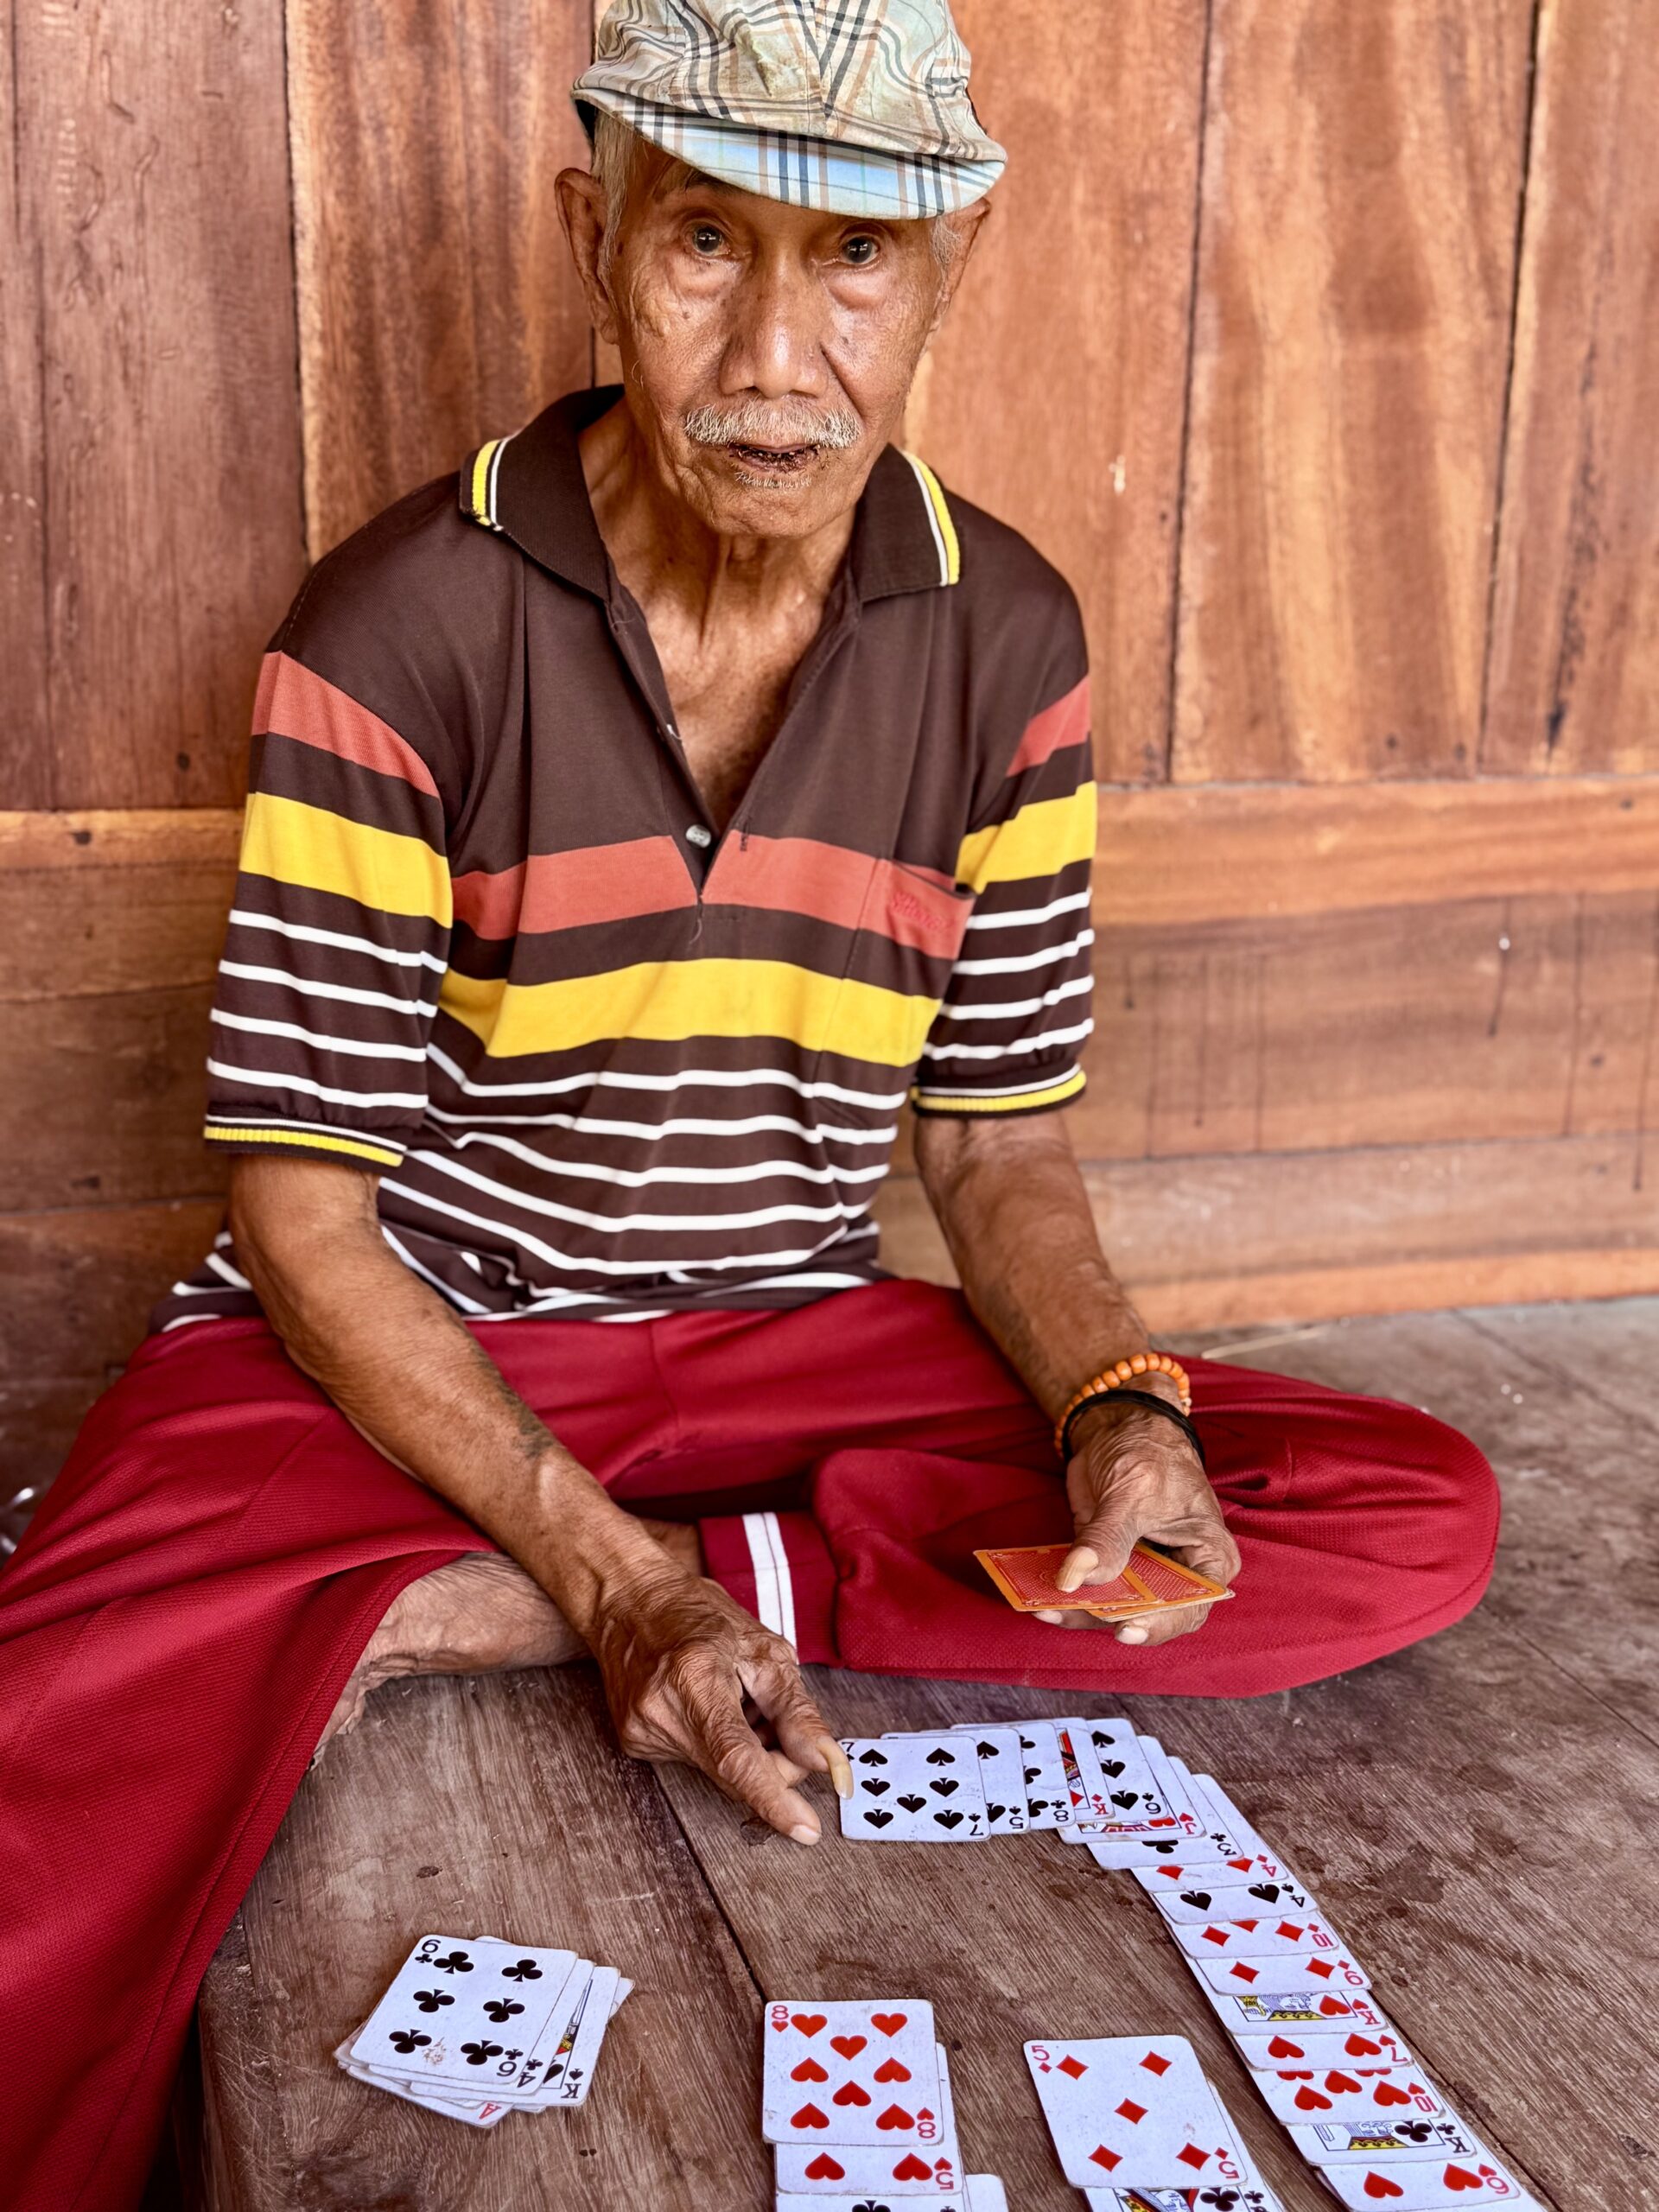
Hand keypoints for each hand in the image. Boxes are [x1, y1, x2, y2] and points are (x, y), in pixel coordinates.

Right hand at [583, 1551, 852, 1841]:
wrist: (628, 1600)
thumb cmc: (697, 1614)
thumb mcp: (762, 1647)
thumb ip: (796, 1711)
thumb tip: (826, 1763)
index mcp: (694, 1677)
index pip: (736, 1757)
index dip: (774, 1798)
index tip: (805, 1829)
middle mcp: (660, 1711)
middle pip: (733, 1773)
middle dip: (772, 1763)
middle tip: (776, 1719)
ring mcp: (641, 1732)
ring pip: (716, 1772)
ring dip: (742, 1750)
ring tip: (731, 1697)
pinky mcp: (633, 1744)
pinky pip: (694, 1761)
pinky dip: (714, 1744)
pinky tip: (704, 1705)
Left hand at [1038, 1396, 1239, 1647]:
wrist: (1121, 1427)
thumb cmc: (1149, 1453)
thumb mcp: (1133, 1492)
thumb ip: (1108, 1538)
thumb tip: (1077, 1578)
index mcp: (1208, 1558)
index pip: (1191, 1605)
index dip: (1160, 1623)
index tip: (1124, 1628)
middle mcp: (1180, 1574)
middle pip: (1149, 1614)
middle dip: (1106, 1618)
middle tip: (1066, 1613)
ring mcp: (1143, 1574)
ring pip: (1113, 1608)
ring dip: (1076, 1611)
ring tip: (1040, 1605)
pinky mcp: (1109, 1567)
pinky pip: (1089, 1591)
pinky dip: (1065, 1596)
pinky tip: (1037, 1596)